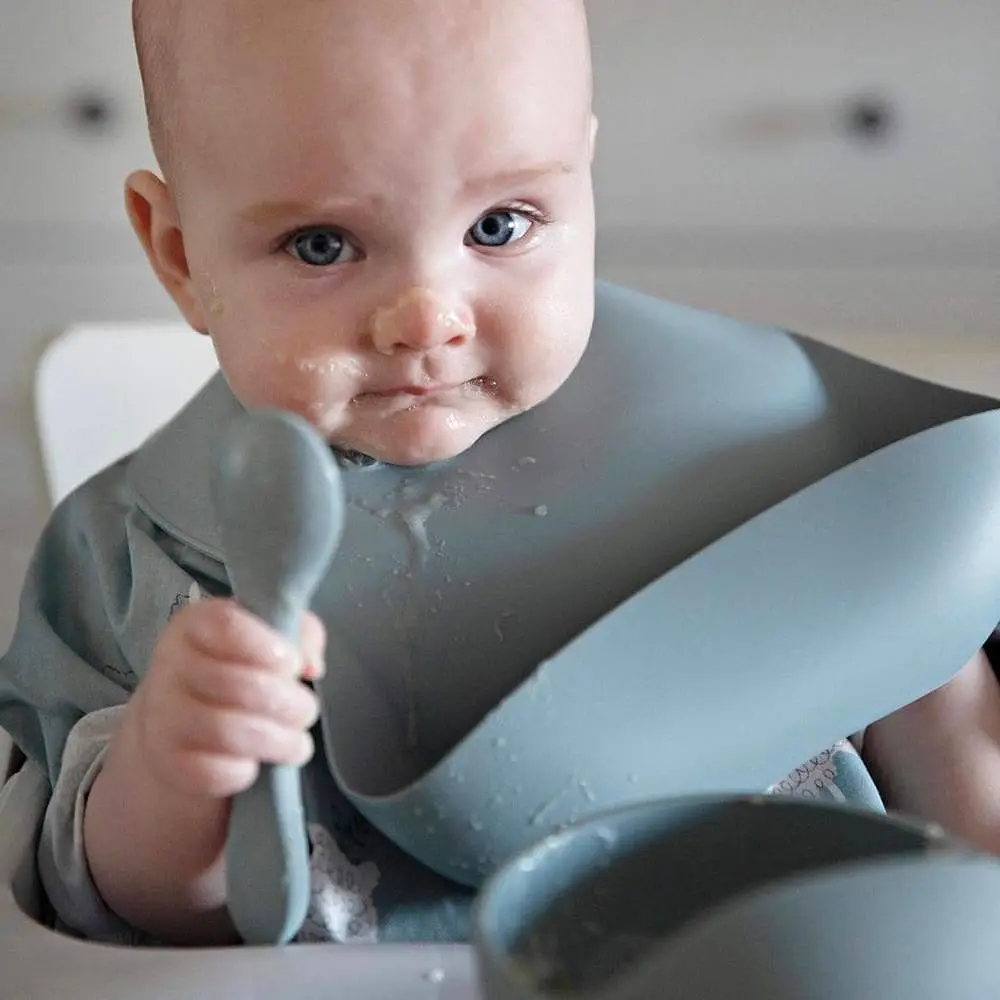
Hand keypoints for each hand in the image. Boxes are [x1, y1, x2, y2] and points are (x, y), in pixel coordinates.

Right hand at [125, 598, 324, 798]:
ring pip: (226, 730)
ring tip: (297, 744)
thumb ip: (300, 634)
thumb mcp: (270, 636)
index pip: (227, 625)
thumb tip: (311, 665)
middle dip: (288, 704)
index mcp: (196, 624)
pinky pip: (211, 771)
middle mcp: (171, 665)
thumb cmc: (238, 668)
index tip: (293, 665)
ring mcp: (163, 714)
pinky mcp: (166, 761)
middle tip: (306, 711)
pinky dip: (243, 772)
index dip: (268, 647)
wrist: (180, 720)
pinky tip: (255, 763)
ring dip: (277, 741)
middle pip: (237, 684)